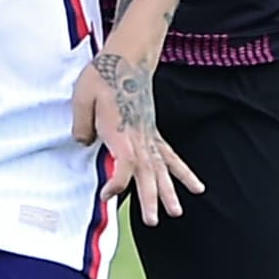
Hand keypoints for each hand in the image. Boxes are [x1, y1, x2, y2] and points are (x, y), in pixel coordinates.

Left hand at [72, 52, 203, 227]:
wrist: (126, 57)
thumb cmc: (102, 76)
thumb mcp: (82, 98)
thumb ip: (82, 124)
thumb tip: (84, 143)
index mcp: (121, 130)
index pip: (126, 164)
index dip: (118, 183)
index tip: (106, 194)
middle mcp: (139, 136)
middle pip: (148, 172)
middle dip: (150, 198)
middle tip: (152, 221)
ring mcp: (149, 134)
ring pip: (162, 168)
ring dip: (169, 191)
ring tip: (177, 212)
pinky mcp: (152, 131)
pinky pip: (171, 156)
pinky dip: (183, 172)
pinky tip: (196, 187)